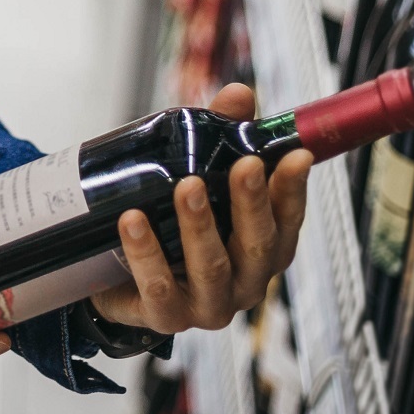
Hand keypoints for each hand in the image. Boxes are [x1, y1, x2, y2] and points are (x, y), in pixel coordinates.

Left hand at [89, 83, 310, 333]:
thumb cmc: (171, 221)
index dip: (294, 189)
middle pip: (258, 246)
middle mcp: (245, 281)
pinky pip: (158, 289)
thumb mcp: (197, 171)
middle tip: (244, 165)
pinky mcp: (165, 317)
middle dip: (251, 203)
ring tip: (185, 186)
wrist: (118, 277)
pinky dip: (146, 253)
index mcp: (262, 247)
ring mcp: (208, 304)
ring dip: (200, 226)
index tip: (296, 155)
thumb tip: (239, 95)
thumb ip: (220, 135)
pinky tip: (131, 221)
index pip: (288, 219)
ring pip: (211, 268)